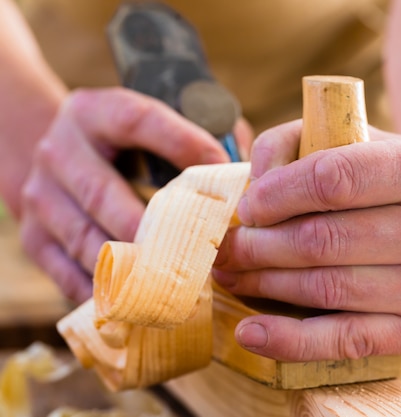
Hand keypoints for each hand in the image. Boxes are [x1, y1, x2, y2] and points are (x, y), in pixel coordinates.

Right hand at [19, 87, 239, 302]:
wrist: (52, 156)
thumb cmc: (124, 144)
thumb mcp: (151, 122)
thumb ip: (201, 134)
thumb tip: (249, 169)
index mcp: (94, 113)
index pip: (136, 121)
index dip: (180, 143)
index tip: (223, 170)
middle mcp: (60, 151)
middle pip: (103, 192)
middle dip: (153, 227)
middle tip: (199, 251)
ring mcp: (40, 196)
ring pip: (85, 238)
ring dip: (131, 267)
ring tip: (174, 285)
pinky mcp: (33, 238)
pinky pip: (66, 271)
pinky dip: (103, 290)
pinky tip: (136, 303)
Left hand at [213, 120, 400, 361]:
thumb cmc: (388, 181)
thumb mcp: (352, 141)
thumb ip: (295, 143)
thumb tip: (254, 182)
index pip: (336, 180)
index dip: (278, 193)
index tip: (247, 206)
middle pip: (325, 241)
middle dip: (260, 244)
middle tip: (227, 246)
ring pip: (327, 289)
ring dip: (265, 284)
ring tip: (234, 274)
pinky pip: (348, 341)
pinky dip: (292, 340)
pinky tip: (251, 331)